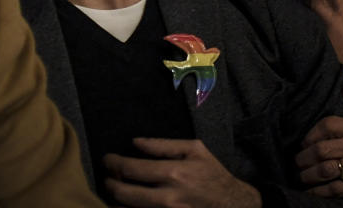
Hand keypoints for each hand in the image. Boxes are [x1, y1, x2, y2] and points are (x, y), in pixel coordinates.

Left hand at [103, 138, 260, 207]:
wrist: (236, 206)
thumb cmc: (214, 176)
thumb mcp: (194, 150)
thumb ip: (163, 145)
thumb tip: (135, 142)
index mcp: (173, 173)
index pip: (130, 169)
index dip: (113, 163)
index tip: (107, 160)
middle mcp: (168, 197)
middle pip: (124, 194)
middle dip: (109, 184)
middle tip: (108, 178)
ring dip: (116, 202)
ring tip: (115, 193)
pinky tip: (128, 205)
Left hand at [295, 80, 342, 200]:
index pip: (327, 125)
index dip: (310, 134)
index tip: (303, 143)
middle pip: (322, 150)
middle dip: (304, 157)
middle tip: (297, 161)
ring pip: (326, 170)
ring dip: (308, 175)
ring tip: (301, 176)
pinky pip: (336, 189)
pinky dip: (320, 192)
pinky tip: (311, 191)